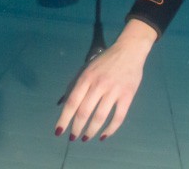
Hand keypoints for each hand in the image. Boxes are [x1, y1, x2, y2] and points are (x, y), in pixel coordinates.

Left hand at [55, 19, 155, 140]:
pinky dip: (110, 129)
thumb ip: (74, 85)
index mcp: (86, 77)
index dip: (64, 119)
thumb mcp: (86, 68)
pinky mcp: (127, 95)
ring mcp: (114, 90)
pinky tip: (104, 136)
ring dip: (91, 131)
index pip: (72, 102)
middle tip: (73, 137)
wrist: (129, 50)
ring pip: (100, 117)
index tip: (59, 132)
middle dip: (76, 128)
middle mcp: (98, 84)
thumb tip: (61, 103)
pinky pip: (118, 117)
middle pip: (84, 112)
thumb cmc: (104, 60)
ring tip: (85, 138)